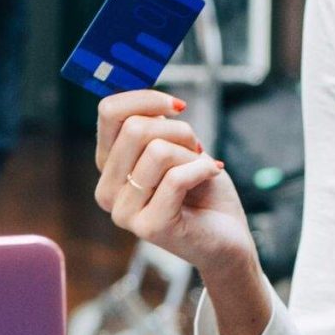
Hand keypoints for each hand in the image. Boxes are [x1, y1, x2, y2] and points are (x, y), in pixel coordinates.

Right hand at [92, 88, 256, 278]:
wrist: (228, 236)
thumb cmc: (202, 189)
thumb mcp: (177, 146)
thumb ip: (156, 125)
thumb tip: (150, 101)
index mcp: (108, 166)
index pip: (109, 112)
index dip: (146, 98)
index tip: (177, 106)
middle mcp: (107, 190)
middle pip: (134, 129)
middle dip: (179, 131)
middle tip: (196, 149)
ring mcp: (124, 212)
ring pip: (157, 152)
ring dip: (192, 155)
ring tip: (202, 169)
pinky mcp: (149, 227)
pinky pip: (176, 178)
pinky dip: (203, 169)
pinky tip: (211, 175)